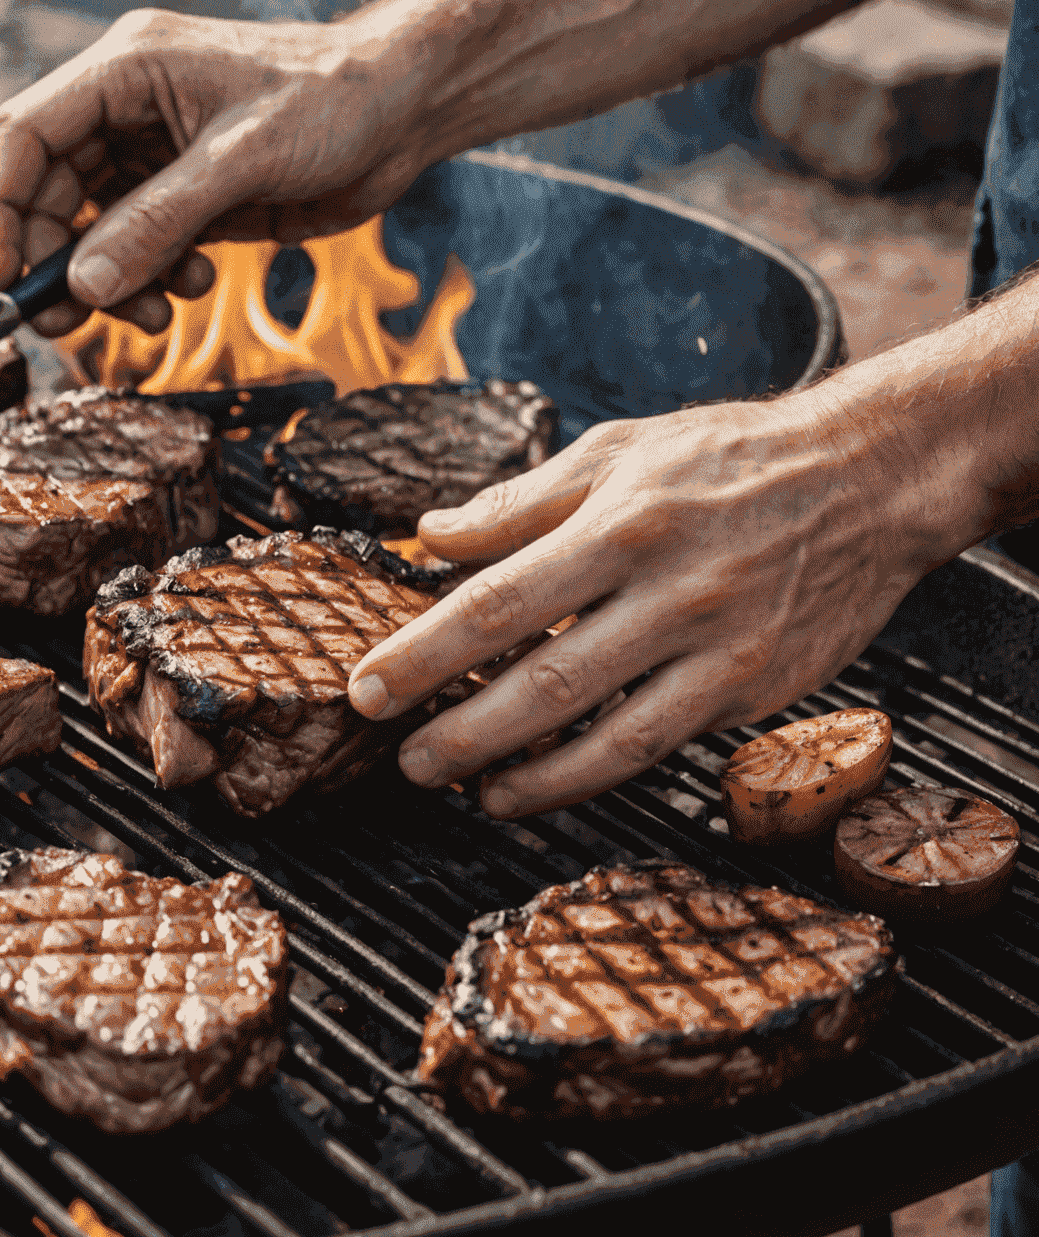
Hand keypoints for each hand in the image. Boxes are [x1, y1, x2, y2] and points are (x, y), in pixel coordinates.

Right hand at [0, 7, 426, 336]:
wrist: (403, 110)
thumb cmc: (332, 101)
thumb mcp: (240, 161)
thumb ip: (158, 222)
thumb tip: (83, 287)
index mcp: (125, 70)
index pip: (22, 136)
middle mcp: (128, 110)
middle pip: (49, 191)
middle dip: (54, 261)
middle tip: (66, 324)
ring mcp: (157, 155)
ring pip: (93, 228)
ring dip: (108, 281)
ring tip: (148, 315)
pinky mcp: (189, 194)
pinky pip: (140, 245)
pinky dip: (149, 278)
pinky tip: (191, 284)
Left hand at [347, 388, 971, 817]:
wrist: (870, 479)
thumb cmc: (728, 458)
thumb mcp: (616, 449)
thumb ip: (518, 502)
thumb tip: (429, 534)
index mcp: (620, 522)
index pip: (497, 601)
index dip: (425, 653)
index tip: (367, 686)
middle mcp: (667, 591)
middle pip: (541, 680)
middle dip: (457, 728)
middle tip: (401, 757)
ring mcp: (717, 648)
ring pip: (602, 735)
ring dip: (520, 772)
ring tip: (461, 787)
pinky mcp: (753, 689)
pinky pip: (657, 746)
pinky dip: (589, 775)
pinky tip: (537, 786)